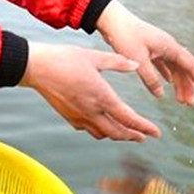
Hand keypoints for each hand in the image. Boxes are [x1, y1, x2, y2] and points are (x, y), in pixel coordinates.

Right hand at [20, 42, 161, 141]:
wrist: (38, 68)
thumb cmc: (65, 59)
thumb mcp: (95, 57)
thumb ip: (118, 63)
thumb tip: (135, 65)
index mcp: (102, 97)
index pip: (129, 119)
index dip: (145, 128)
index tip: (156, 133)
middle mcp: (92, 111)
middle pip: (117, 132)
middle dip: (133, 136)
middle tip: (144, 136)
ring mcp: (79, 117)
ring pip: (102, 134)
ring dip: (116, 135)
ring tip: (126, 132)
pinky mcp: (69, 117)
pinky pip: (88, 129)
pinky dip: (99, 130)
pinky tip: (101, 124)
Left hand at [96, 0, 193, 104]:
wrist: (112, 20)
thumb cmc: (124, 38)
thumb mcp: (138, 60)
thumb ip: (149, 78)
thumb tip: (160, 95)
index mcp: (169, 47)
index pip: (190, 65)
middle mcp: (168, 46)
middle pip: (183, 68)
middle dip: (188, 86)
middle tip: (189, 104)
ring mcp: (159, 47)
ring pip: (174, 68)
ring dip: (178, 83)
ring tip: (179, 100)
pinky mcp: (150, 48)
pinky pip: (163, 64)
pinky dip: (167, 74)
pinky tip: (168, 84)